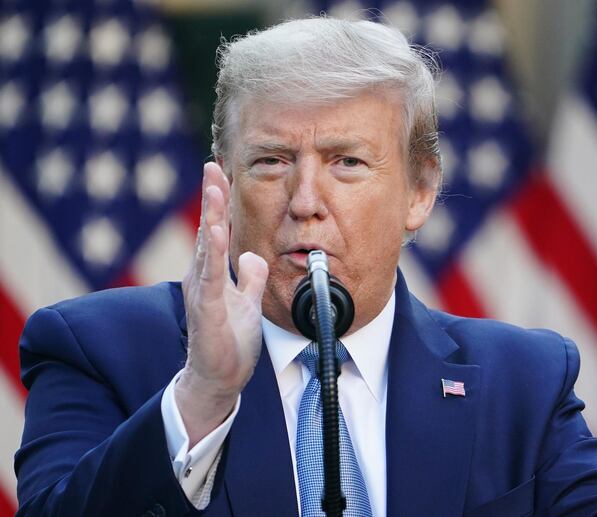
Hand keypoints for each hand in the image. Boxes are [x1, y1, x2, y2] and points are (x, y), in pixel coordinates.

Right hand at [175, 162, 268, 446]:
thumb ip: (250, 277)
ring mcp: (202, 292)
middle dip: (211, 197)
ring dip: (211, 216)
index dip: (219, 201)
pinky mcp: (207, 310)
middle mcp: (202, 277)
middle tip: (213, 165)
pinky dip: (213, 253)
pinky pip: (211, 277)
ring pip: (206, 246)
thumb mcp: (247, 301)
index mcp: (211, 273)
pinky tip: (216, 232)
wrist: (220, 378)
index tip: (221, 171)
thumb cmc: (229, 340)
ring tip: (214, 188)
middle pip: (207, 229)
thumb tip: (254, 256)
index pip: (216, 229)